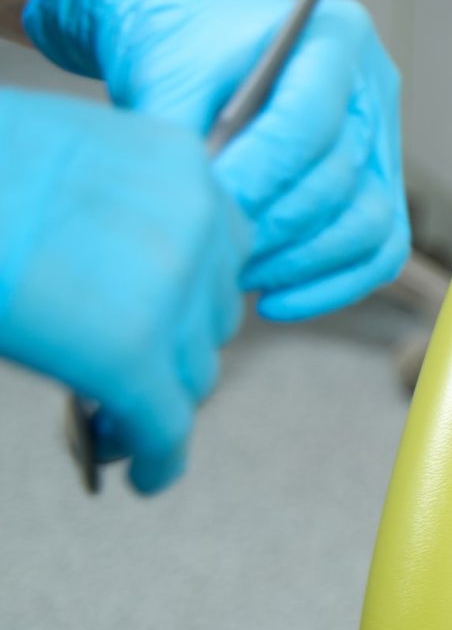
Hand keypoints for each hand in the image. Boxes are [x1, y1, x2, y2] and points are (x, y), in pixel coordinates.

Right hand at [0, 91, 251, 493]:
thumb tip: (98, 270)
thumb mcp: (57, 154)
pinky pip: (167, 424)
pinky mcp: (132, 354)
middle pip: (211, 312)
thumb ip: (104, 207)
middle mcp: (198, 220)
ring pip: (195, 371)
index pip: (216, 248)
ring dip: (159, 400)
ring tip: (117, 425)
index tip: (154, 323)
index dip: (184, 296)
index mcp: (179, 162)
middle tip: (125, 377)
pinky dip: (157, 458)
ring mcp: (173, 288)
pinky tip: (138, 475)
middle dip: (172, 348)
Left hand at [24, 0, 409, 320]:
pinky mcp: (377, 185)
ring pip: (371, 221)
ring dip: (302, 262)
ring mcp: (383, 139)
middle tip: (213, 248)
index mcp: (335, 37)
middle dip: (272, 226)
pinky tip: (276, 301)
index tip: (206, 208)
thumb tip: (198, 211)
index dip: (259, 176)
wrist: (196, 40)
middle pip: (340, 177)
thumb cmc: (184, 47)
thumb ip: (183, 135)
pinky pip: (381, 248)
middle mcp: (373, 88)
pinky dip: (334, 284)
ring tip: (239, 274)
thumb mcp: (169, 74)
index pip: (310, 122)